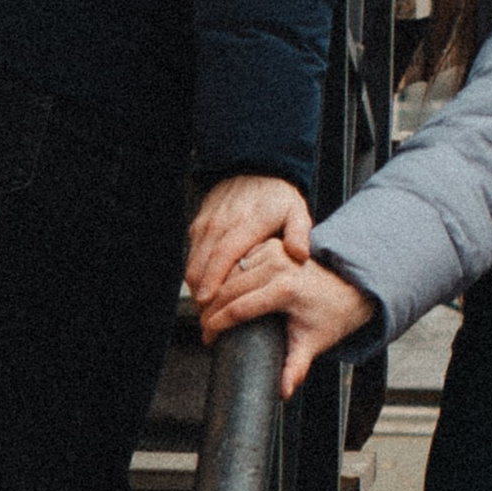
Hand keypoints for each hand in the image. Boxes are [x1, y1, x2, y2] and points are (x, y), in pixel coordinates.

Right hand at [186, 177, 310, 331]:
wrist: (255, 170)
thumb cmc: (278, 197)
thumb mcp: (296, 211)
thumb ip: (299, 233)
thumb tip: (299, 255)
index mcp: (246, 223)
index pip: (223, 255)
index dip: (213, 280)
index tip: (208, 302)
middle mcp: (221, 223)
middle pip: (201, 264)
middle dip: (201, 294)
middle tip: (208, 320)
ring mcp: (207, 223)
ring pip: (193, 261)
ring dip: (196, 287)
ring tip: (207, 312)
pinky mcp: (199, 225)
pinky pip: (192, 254)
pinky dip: (196, 274)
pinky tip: (207, 291)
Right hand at [198, 242, 378, 394]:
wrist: (349, 287)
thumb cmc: (330, 318)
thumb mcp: (313, 343)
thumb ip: (296, 367)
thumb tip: (284, 393)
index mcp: (285, 289)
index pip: (237, 308)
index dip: (216, 326)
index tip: (207, 340)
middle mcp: (278, 265)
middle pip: (228, 288)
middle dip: (209, 310)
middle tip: (202, 329)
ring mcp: (274, 251)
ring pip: (229, 272)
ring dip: (214, 290)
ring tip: (206, 314)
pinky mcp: (271, 245)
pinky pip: (238, 260)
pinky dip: (224, 275)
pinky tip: (217, 293)